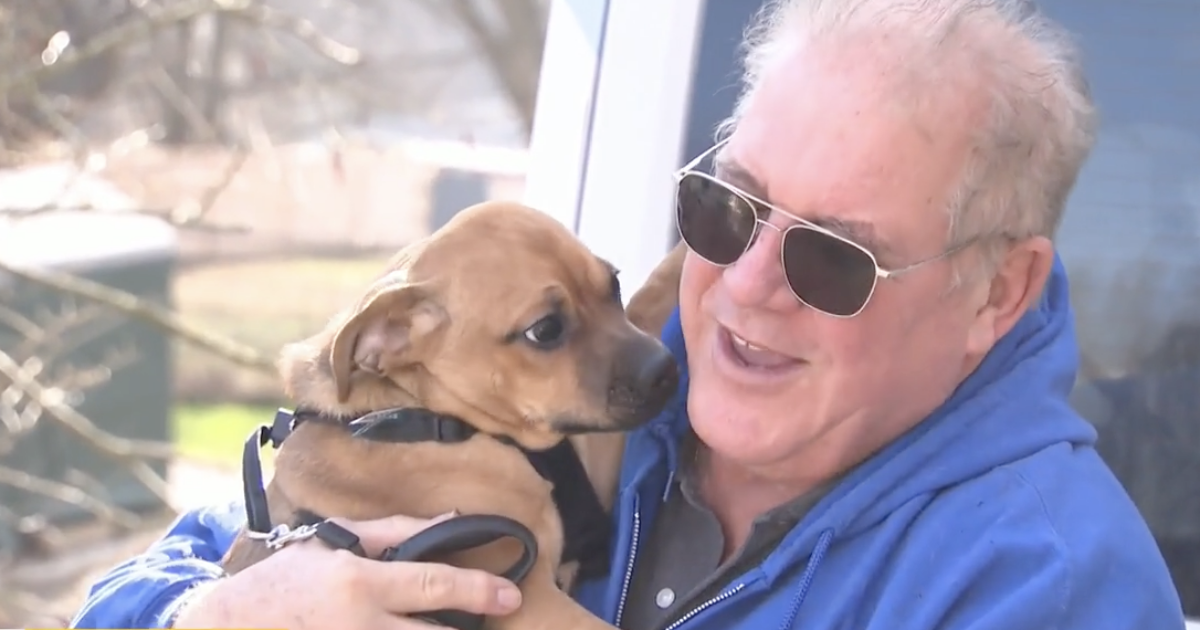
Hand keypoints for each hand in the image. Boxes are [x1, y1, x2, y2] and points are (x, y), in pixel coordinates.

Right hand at [171, 513, 522, 629]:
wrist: (224, 627)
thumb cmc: (283, 582)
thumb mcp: (333, 543)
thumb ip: (394, 532)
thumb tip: (451, 521)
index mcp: (359, 583)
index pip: (433, 585)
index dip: (479, 590)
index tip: (511, 596)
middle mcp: (360, 626)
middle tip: (493, 622)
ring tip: (458, 627)